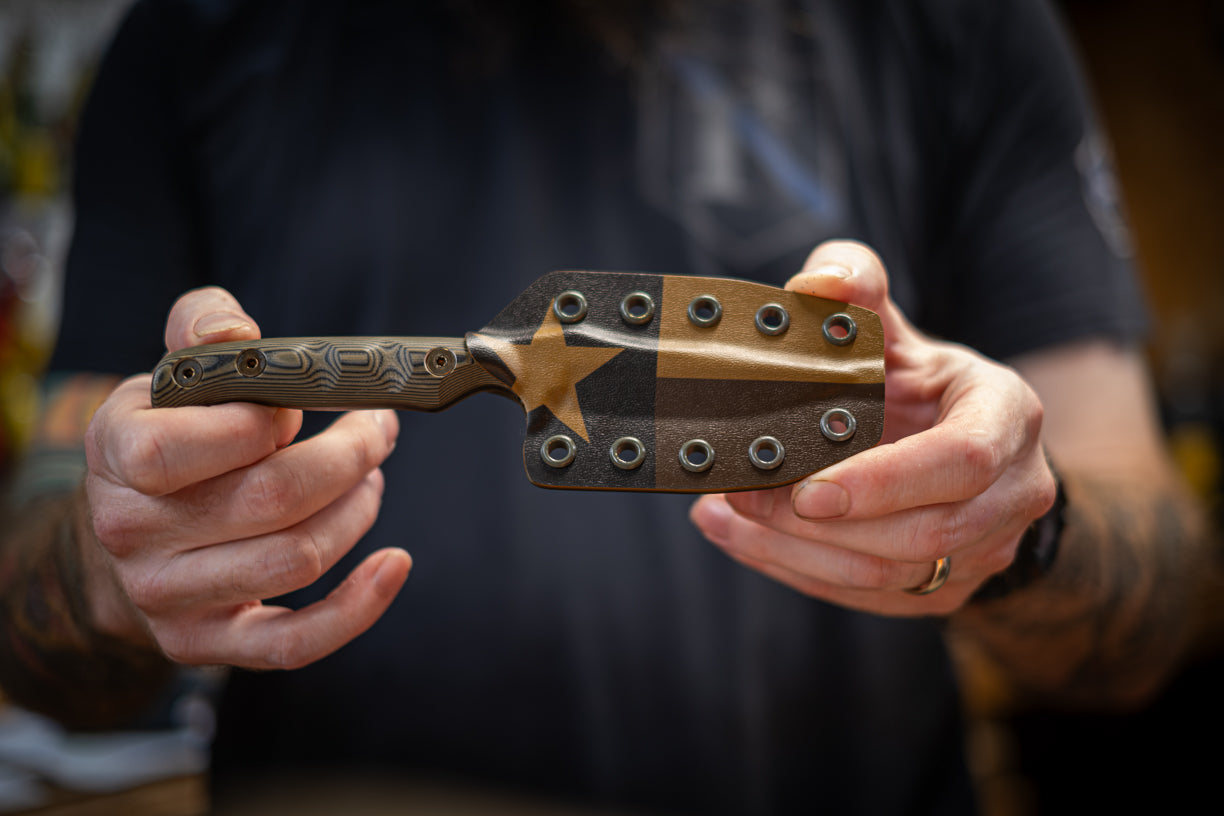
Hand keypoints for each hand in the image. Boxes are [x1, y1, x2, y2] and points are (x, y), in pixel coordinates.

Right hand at [81, 287, 410, 667]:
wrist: (130, 531)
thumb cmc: (170, 436)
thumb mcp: (172, 373)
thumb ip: (203, 329)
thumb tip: (234, 332)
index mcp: (118, 453)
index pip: (191, 444)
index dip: (264, 421)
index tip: (300, 403)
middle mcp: (132, 532)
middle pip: (272, 499)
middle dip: (348, 456)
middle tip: (377, 430)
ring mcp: (167, 596)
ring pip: (297, 559)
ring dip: (357, 510)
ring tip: (369, 478)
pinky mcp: (204, 643)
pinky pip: (293, 643)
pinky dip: (357, 607)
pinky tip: (395, 564)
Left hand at [690, 241, 1056, 614]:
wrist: (964, 442)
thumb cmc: (915, 378)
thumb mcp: (892, 322)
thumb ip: (854, 282)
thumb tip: (816, 285)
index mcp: (1007, 415)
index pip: (960, 462)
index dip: (884, 482)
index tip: (806, 489)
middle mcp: (1013, 491)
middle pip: (921, 534)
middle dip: (818, 526)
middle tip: (737, 497)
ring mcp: (985, 549)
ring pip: (890, 576)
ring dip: (794, 553)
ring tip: (721, 519)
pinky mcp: (947, 587)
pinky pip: (871, 596)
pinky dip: (799, 572)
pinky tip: (744, 541)